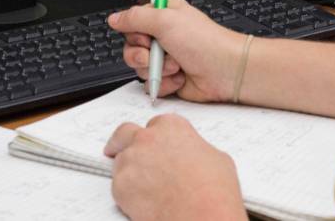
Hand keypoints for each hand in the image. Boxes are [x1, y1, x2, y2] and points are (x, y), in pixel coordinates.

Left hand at [104, 114, 245, 220]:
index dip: (155, 137)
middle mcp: (147, 139)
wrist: (202, 218)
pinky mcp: (120, 186)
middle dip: (123, 142)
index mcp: (172, 127)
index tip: (155, 144)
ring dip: (129, 170)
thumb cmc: (213, 193)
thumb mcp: (216, 158)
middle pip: (125, 133)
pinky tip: (145, 201)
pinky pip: (118, 186)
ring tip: (146, 187)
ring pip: (120, 161)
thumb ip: (195, 148)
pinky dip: (127, 194)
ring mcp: (131, 161)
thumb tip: (193, 156)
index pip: (155, 124)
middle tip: (123, 150)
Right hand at [108, 0, 244, 102]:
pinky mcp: (170, 78)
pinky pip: (151, 84)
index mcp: (163, 16)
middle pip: (131, 46)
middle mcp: (163, 36)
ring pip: (139, 67)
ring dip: (157, 69)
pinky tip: (179, 78)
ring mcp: (166, 58)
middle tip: (157, 52)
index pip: (133, 21)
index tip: (146, 33)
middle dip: (142, 54)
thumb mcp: (165, 20)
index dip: (135, 30)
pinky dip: (164, 83)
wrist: (225, 71)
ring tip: (176, 65)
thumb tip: (114, 18)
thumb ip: (135, 18)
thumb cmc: (204, 42)